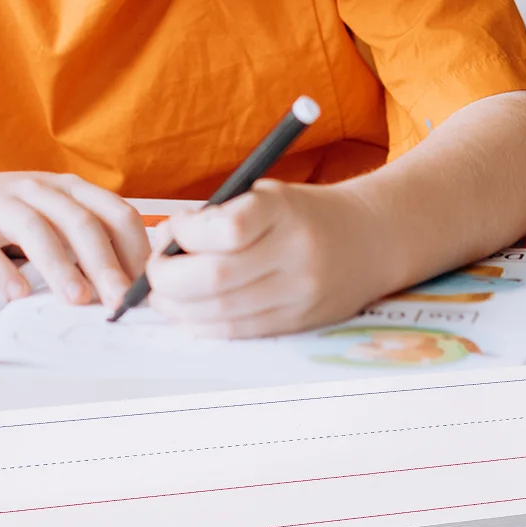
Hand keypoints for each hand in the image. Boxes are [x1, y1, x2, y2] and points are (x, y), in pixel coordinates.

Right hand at [0, 170, 149, 306]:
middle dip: (104, 263)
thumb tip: (131, 284)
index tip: (145, 288)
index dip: (134, 249)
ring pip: (34, 228)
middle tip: (119, 300)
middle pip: (79, 221)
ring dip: (59, 266)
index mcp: (67, 188)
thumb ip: (86, 241)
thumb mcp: (51, 218)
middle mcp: (36, 188)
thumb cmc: (5, 218)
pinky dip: (1, 270)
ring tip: (76, 299)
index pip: (114, 212)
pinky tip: (16, 295)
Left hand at [144, 181, 382, 337]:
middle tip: (155, 271)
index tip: (174, 230)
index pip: (226, 228)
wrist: (370, 240)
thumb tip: (164, 241)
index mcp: (284, 211)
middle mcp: (295, 254)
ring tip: (164, 296)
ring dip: (180, 308)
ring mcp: (299, 293)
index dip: (185, 233)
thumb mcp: (266, 195)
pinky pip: (239, 331)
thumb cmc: (304, 214)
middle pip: (215, 278)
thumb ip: (218, 216)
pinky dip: (203, 325)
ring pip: (222, 312)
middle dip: (169, 279)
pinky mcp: (298, 323)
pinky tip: (188, 314)